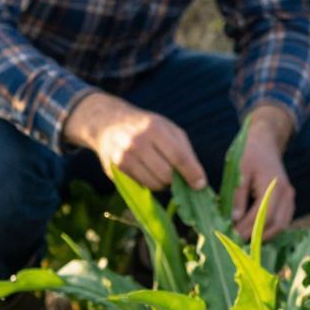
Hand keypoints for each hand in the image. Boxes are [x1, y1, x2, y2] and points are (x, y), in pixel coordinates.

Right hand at [64, 93, 205, 191]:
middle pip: (167, 174)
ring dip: (163, 184)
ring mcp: (123, 157)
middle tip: (176, 173)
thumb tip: (199, 181)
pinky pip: (140, 186)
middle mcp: (137, 143)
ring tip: (161, 171)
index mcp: (154, 128)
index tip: (200, 185)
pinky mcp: (114, 170)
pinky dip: (148, 183)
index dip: (192, 173)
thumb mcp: (168, 129)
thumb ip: (185, 151)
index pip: (179, 157)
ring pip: (154, 184)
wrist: (108, 123)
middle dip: (176, 178)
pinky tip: (146, 171)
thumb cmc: (147, 127)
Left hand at [232, 125, 294, 239]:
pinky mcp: (288, 200)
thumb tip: (234, 220)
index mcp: (274, 185)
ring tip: (245, 242)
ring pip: (282, 225)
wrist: (266, 142)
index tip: (232, 237)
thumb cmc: (250, 154)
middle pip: (276, 224)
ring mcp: (290, 197)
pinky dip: (271, 230)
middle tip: (237, 244)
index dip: (248, 229)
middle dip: (256, 236)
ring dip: (265, 236)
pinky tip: (256, 234)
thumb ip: (238, 196)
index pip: (263, 215)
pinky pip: (283, 221)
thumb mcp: (239, 171)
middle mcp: (286, 193)